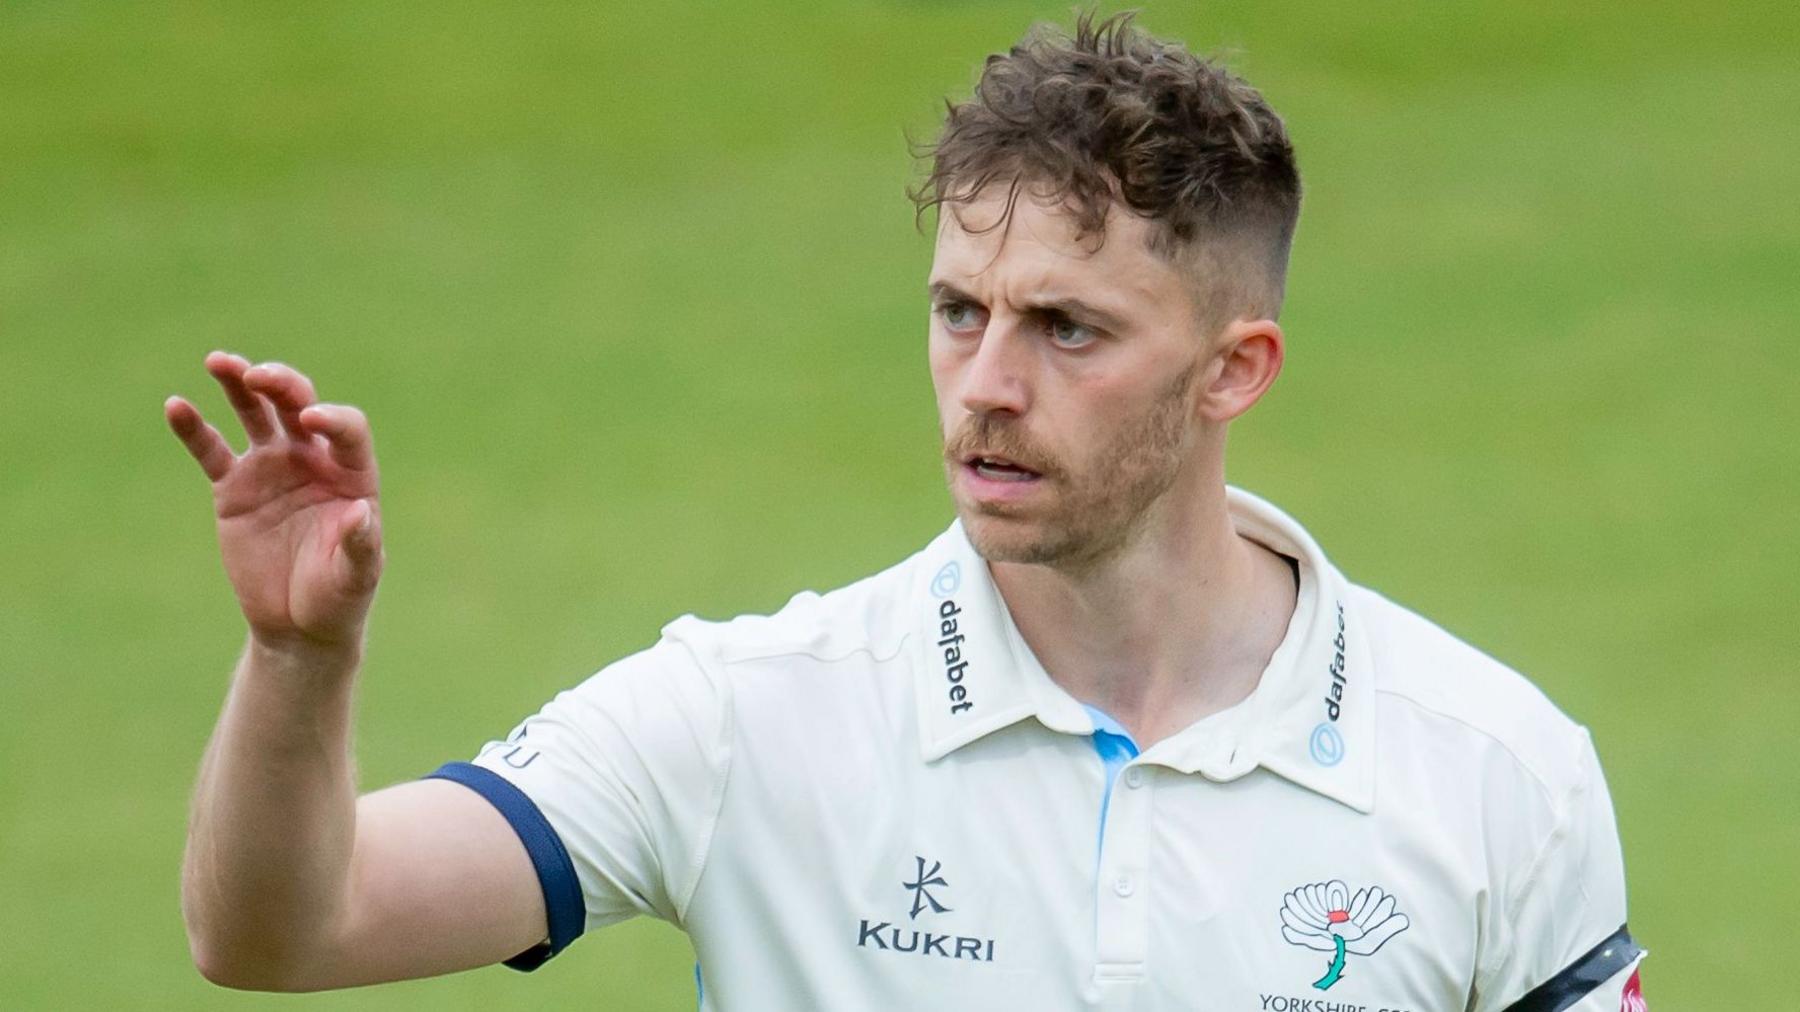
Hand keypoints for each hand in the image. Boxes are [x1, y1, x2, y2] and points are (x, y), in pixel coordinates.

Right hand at [166, 352, 382, 657]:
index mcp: (351, 474)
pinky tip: (177, 406)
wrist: (299, 624)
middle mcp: (312, 460)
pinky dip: (194, 428)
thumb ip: (361, 543)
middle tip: (257, 375)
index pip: (346, 430)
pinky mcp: (234, 487)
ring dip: (240, 385)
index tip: (312, 421)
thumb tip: (360, 511)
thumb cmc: (338, 597)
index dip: (332, 419)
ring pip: (255, 414)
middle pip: (298, 405)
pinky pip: (212, 450)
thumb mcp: (356, 575)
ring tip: (220, 361)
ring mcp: (271, 468)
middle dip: (281, 385)